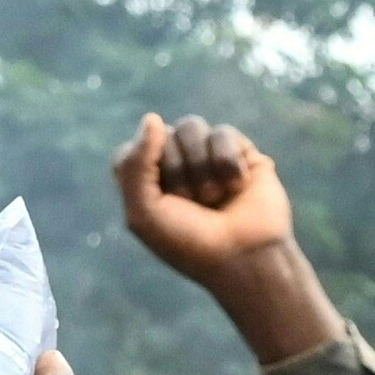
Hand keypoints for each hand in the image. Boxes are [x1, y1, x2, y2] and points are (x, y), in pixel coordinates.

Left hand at [107, 114, 292, 284]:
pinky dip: (228, 163)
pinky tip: (238, 187)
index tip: (160, 205)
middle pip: (161, 135)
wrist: (245, 257)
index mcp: (145, 181)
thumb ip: (135, 164)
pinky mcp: (239, 151)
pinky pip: (223, 132)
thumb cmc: (190, 242)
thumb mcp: (144, 213)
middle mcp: (174, 164)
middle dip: (177, 173)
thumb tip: (153, 117)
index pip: (129, 152)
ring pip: (190, 126)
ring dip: (201, 166)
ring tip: (214, 196)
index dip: (144, 176)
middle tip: (194, 205)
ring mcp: (207, 155)